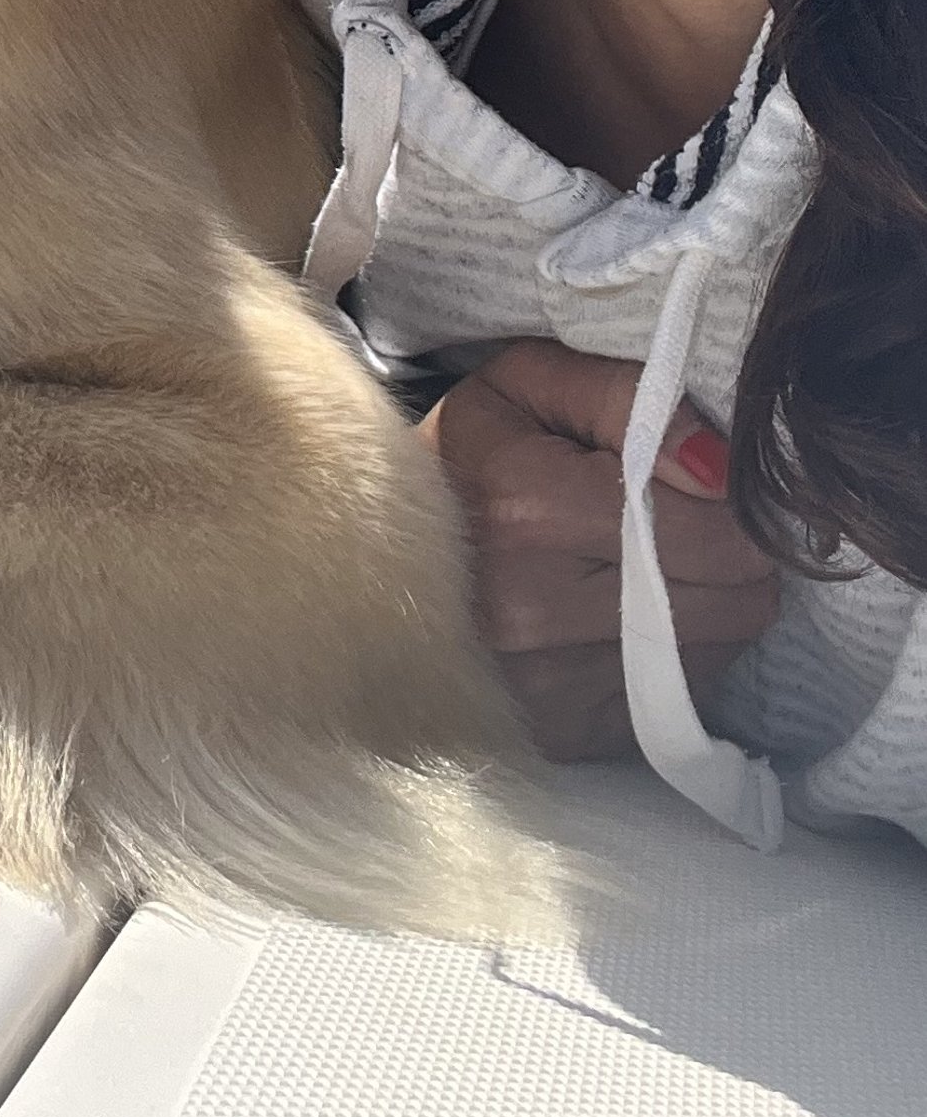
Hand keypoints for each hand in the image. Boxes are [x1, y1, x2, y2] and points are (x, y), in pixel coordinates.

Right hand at [422, 336, 781, 761]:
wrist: (379, 550)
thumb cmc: (471, 455)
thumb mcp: (525, 382)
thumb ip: (622, 394)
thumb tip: (717, 467)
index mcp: (525, 508)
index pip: (718, 527)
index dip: (728, 495)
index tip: (692, 475)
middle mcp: (533, 609)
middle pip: (736, 593)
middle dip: (731, 547)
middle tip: (683, 516)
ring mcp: (547, 686)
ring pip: (721, 643)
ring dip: (711, 600)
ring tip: (653, 564)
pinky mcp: (565, 734)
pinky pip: (686, 692)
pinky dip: (677, 650)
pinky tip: (630, 616)